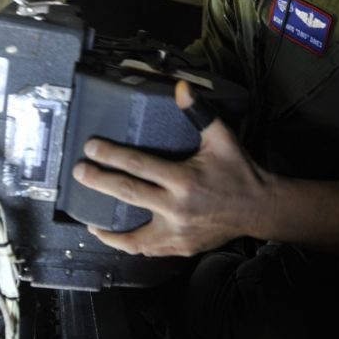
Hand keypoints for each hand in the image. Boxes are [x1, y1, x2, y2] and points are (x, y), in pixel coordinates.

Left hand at [72, 80, 268, 256]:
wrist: (259, 208)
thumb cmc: (239, 172)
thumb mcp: (223, 138)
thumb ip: (199, 113)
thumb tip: (181, 88)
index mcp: (184, 180)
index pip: (138, 165)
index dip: (111, 156)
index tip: (91, 148)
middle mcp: (177, 207)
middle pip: (128, 194)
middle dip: (99, 182)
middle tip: (79, 172)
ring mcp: (178, 232)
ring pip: (133, 236)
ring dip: (108, 229)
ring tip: (89, 219)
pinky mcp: (181, 246)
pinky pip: (148, 250)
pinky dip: (129, 245)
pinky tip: (117, 238)